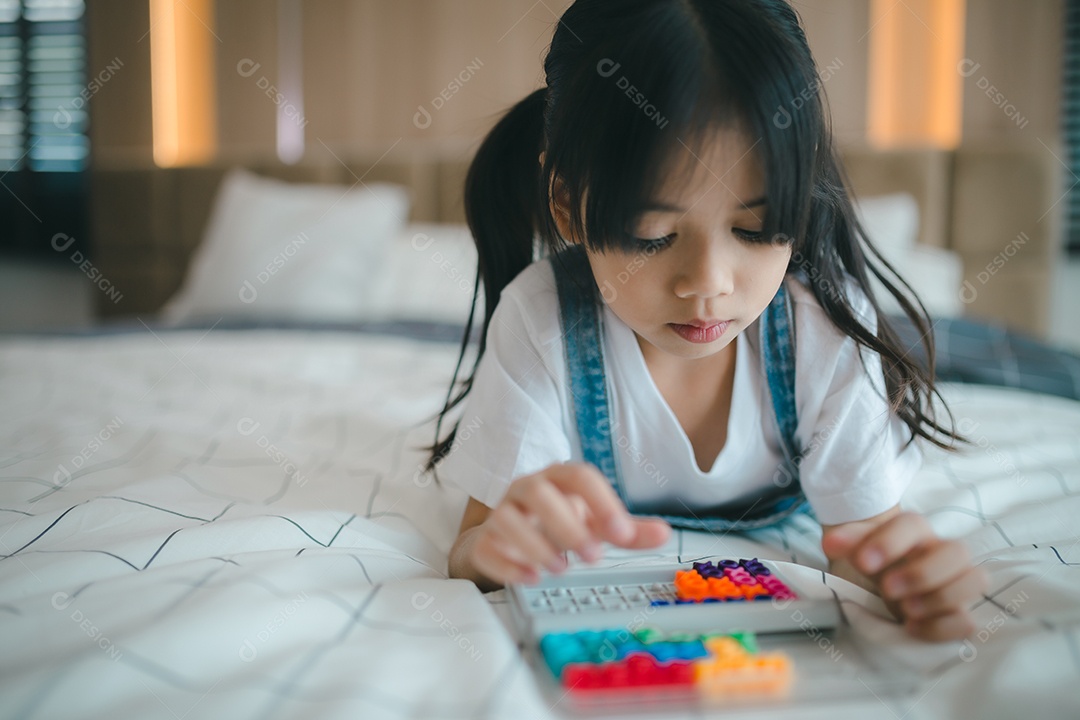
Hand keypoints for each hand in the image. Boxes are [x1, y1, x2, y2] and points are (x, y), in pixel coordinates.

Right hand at [469, 462, 670, 585]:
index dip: (601, 502)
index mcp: (558, 479)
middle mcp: (526, 489)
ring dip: (535, 544)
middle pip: (540, 493)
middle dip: (567, 525)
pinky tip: (531, 577)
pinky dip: (509, 564)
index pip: (579, 476)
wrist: (509, 537)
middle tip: (593, 557)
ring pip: (506, 517)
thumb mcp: (594, 524)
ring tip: (561, 568)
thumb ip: (626, 530)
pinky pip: (488, 547)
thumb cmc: (556, 523)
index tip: (621, 534)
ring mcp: (501, 513)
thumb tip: (663, 534)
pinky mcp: (485, 540)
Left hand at [821, 511, 986, 640]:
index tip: (863, 562)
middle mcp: (941, 553)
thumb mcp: (856, 548)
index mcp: (914, 532)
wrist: (877, 583)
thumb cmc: (871, 561)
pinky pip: (968, 620)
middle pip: (958, 551)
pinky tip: (911, 627)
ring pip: (976, 580)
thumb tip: (832, 543)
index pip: (913, 524)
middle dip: (923, 573)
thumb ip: (847, 541)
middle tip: (888, 589)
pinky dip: (942, 627)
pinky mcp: (957, 613)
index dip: (890, 542)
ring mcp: (954, 583)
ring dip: (941, 597)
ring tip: (905, 610)